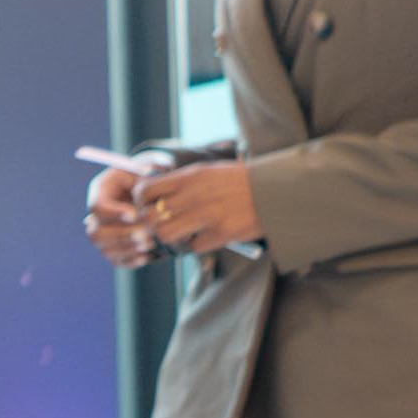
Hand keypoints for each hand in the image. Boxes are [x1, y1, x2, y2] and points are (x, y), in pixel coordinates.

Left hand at [87, 155, 259, 265]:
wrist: (276, 190)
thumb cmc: (240, 181)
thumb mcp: (208, 171)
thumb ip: (181, 182)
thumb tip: (152, 195)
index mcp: (188, 177)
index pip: (145, 190)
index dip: (140, 201)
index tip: (147, 205)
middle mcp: (193, 196)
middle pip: (149, 217)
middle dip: (150, 224)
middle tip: (160, 225)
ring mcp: (206, 216)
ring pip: (165, 235)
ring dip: (170, 237)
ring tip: (181, 234)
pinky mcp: (220, 234)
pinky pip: (193, 246)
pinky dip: (195, 245)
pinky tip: (205, 237)